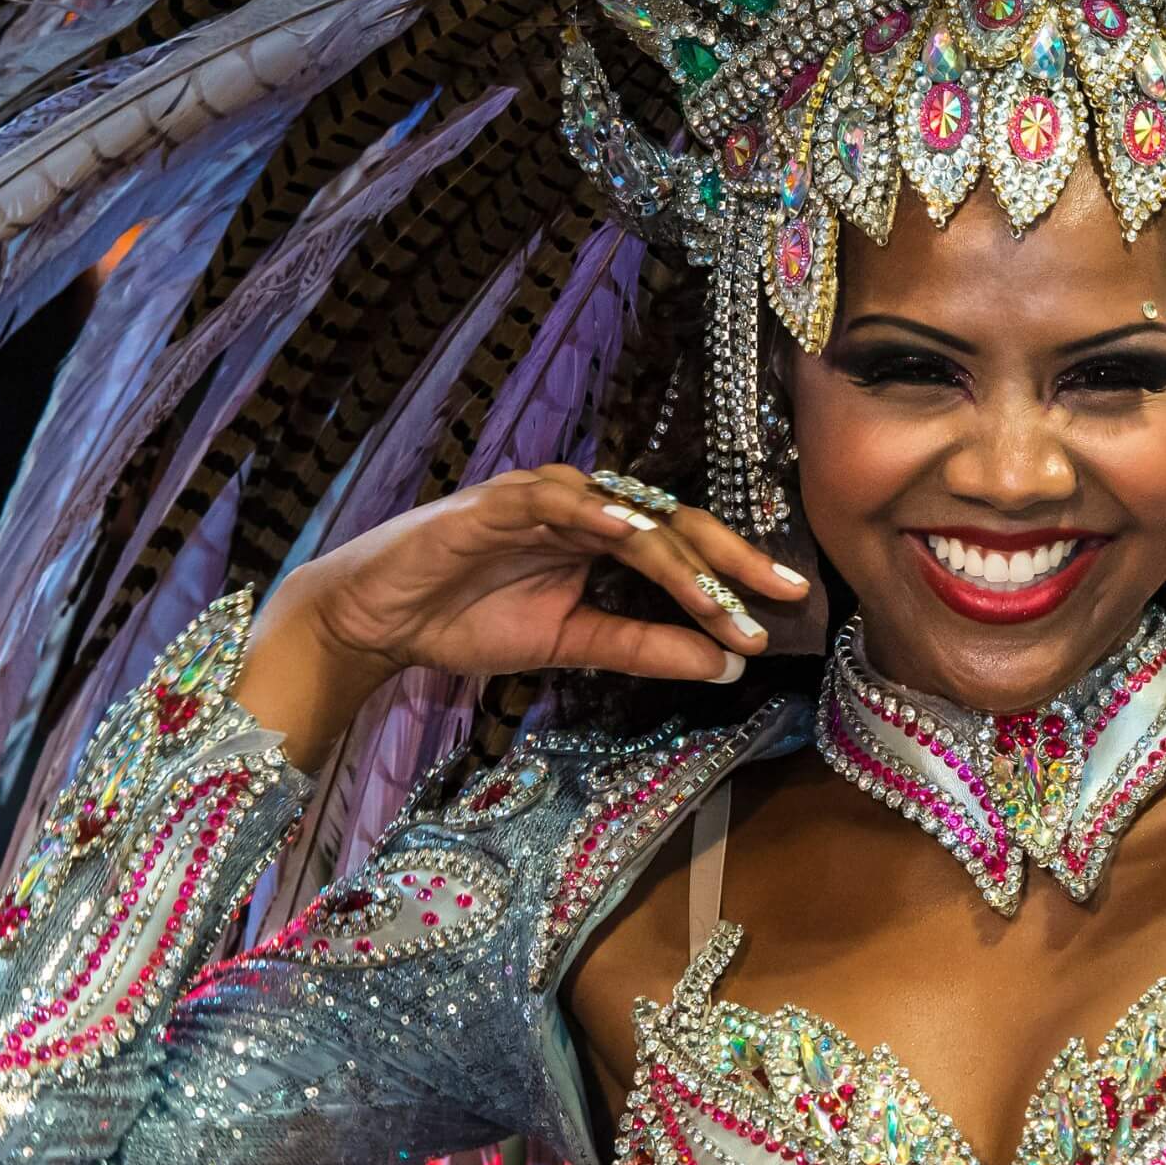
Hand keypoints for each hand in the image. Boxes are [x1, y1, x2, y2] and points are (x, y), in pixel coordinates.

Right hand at [235, 466, 809, 768]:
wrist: (378, 621)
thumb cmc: (470, 622)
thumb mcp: (572, 646)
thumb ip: (644, 649)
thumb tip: (725, 665)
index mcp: (605, 535)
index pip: (685, 548)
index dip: (736, 574)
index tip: (788, 609)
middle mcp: (585, 507)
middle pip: (673, 524)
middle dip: (731, 561)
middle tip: (783, 593)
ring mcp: (542, 499)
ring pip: (626, 516)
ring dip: (675, 558)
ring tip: (718, 598)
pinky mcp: (495, 502)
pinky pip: (553, 501)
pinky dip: (592, 513)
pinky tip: (628, 531)